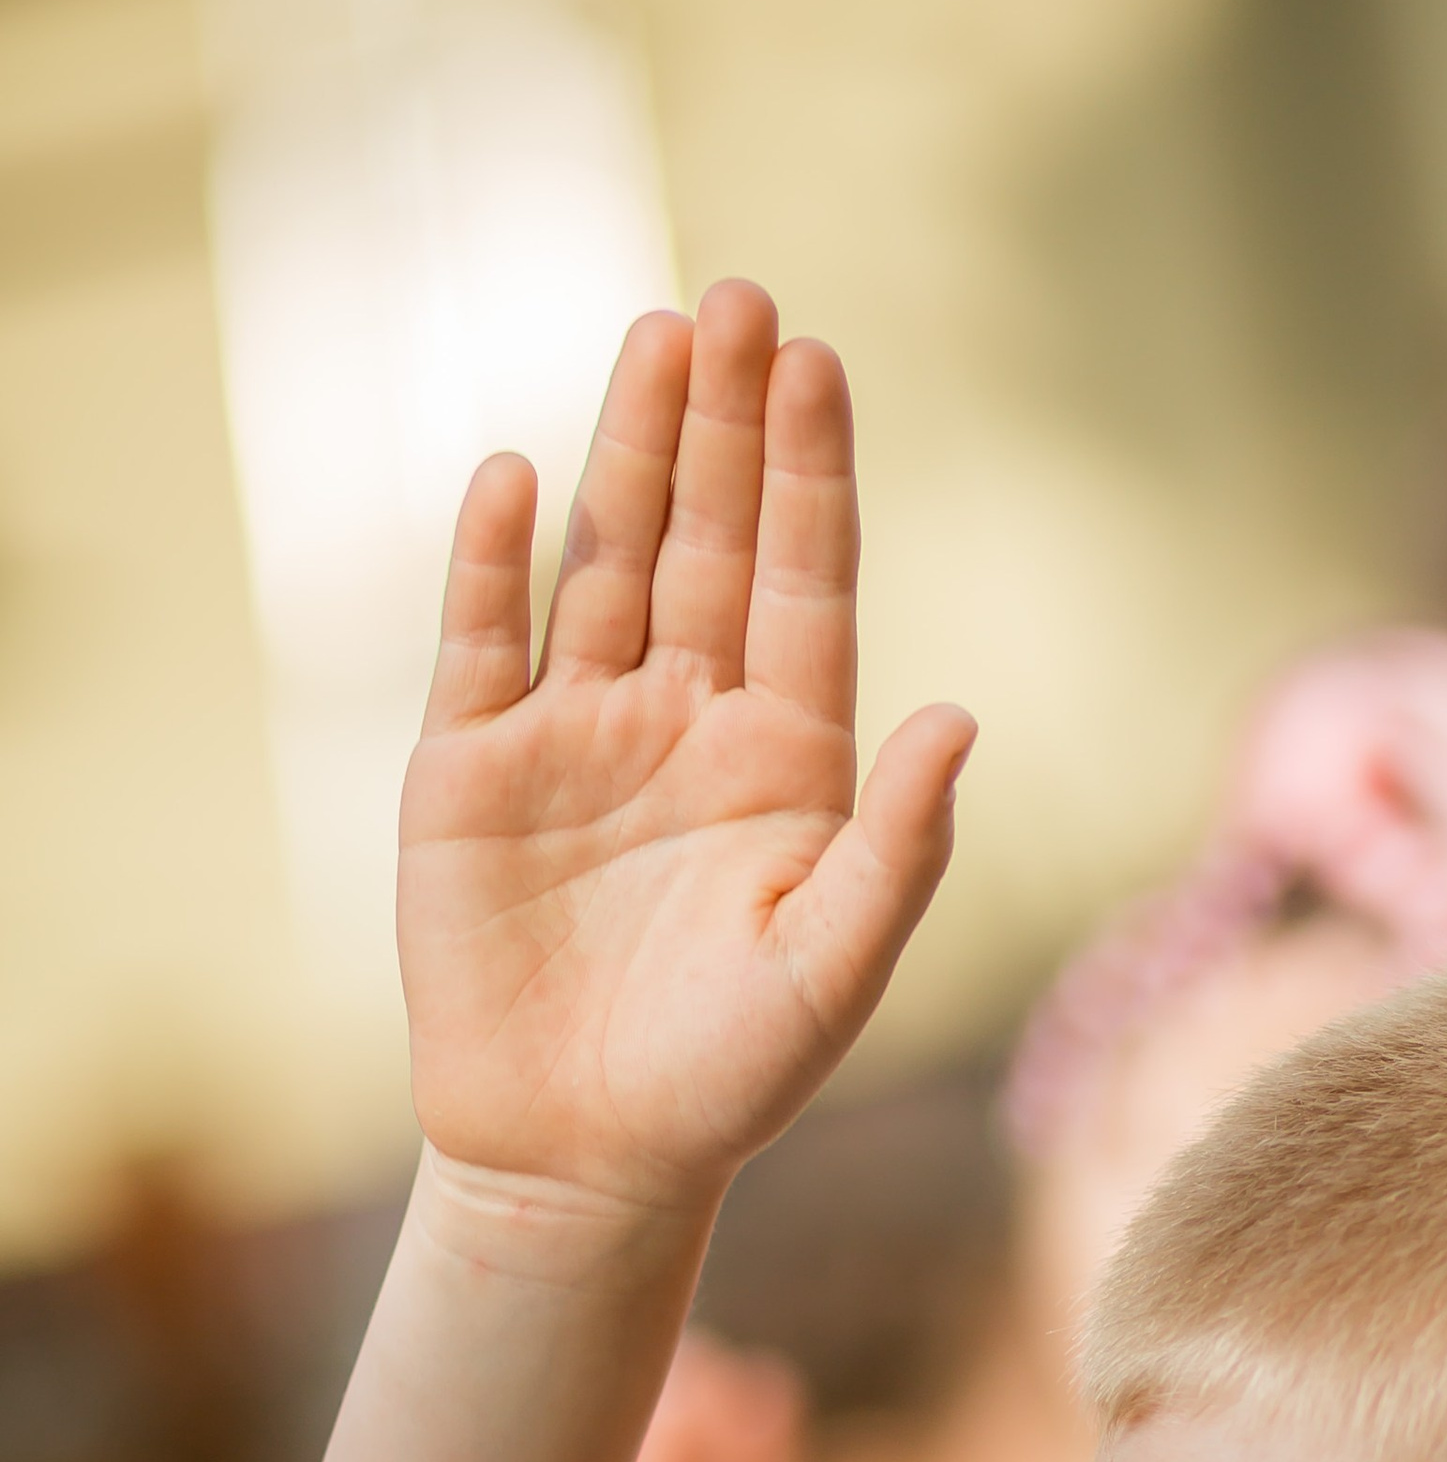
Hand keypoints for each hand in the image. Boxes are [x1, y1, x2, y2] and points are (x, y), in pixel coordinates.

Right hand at [399, 283, 972, 1215]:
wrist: (582, 1161)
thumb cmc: (726, 1079)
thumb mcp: (833, 970)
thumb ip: (900, 849)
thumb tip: (960, 718)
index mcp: (786, 759)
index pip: (803, 583)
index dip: (810, 475)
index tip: (818, 363)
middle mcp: (684, 722)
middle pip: (707, 541)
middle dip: (725, 423)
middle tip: (739, 300)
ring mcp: (574, 737)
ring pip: (605, 565)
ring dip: (628, 452)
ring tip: (657, 336)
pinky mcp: (472, 773)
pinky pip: (484, 644)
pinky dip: (497, 564)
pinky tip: (521, 475)